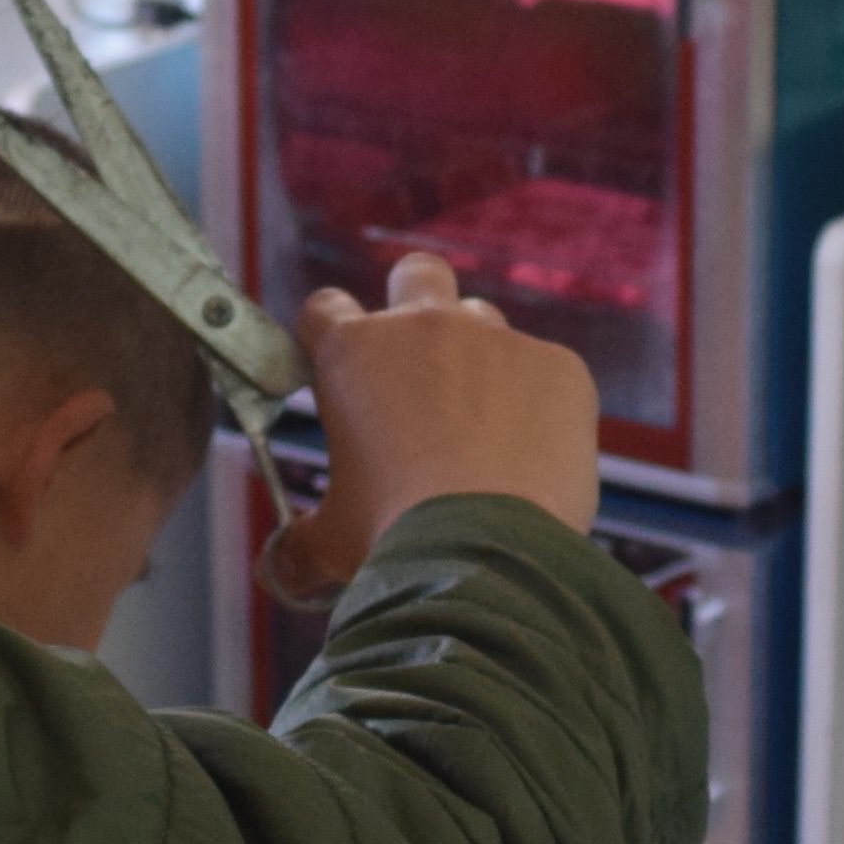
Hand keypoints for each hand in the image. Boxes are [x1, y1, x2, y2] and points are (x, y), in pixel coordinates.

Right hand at [262, 253, 602, 602]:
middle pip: (417, 274)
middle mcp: (425, 327)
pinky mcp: (560, 367)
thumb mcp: (332, 540)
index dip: (329, 335)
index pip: (325, 309)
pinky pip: (547, 372)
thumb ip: (302, 543)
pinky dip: (539, 405)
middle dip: (414, 303)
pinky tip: (534, 458)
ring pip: (485, 323)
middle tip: (419, 366)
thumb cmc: (395, 539)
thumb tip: (284, 568)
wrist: (488, 554)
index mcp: (354, 353)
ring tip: (482, 431)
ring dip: (479, 360)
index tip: (340, 369)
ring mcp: (499, 340)